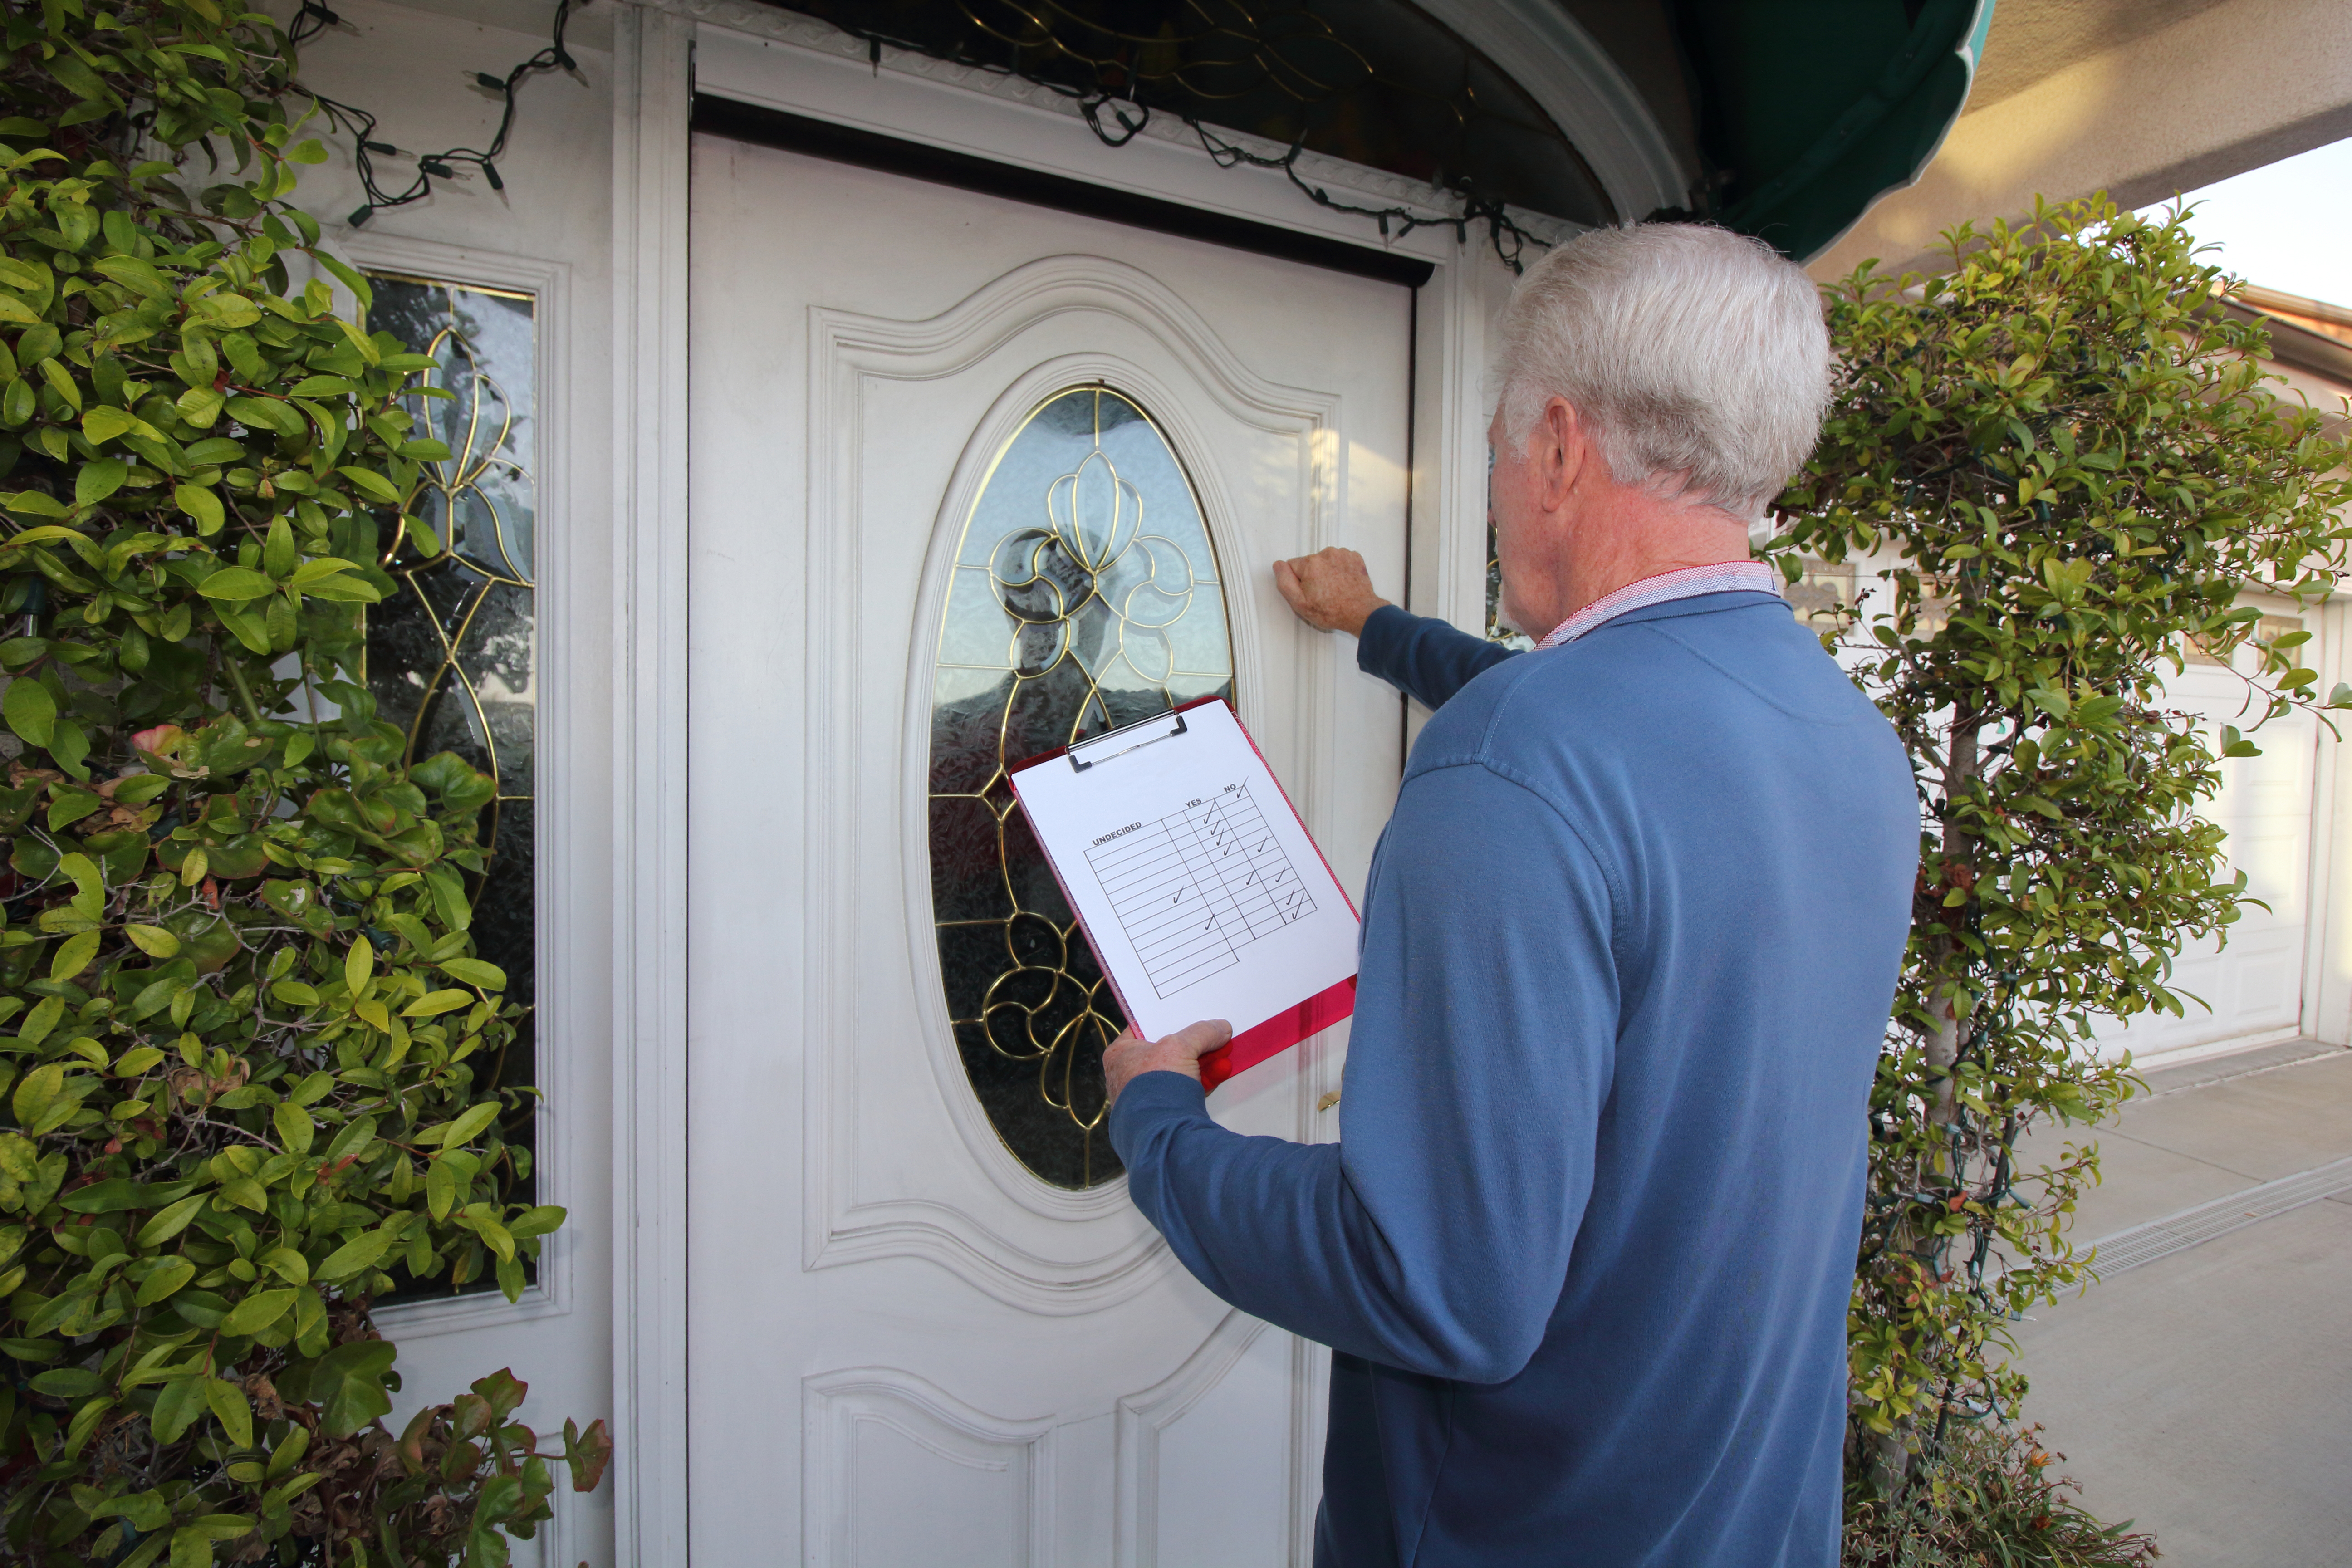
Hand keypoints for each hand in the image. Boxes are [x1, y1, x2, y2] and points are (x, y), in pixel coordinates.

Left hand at [1103, 1019, 1232, 1107]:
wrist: (1161, 1135)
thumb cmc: (1154, 1090)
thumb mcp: (1179, 1047)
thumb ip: (1201, 1033)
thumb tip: (1219, 1028)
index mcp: (1121, 1055)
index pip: (1144, 1028)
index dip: (1167, 1020)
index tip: (1186, 1014)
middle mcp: (1129, 1076)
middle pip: (1166, 1051)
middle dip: (1194, 1044)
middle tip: (1213, 1035)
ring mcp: (1147, 1096)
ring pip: (1179, 1072)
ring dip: (1204, 1063)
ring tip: (1224, 1052)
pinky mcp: (1164, 1113)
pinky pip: (1186, 1090)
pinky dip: (1203, 1082)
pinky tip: (1222, 1072)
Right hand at [1274, 547, 1389, 637]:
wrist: (1361, 613)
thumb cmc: (1330, 611)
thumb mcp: (1299, 603)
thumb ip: (1285, 582)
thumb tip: (1278, 565)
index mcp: (1310, 563)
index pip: (1292, 566)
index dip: (1297, 582)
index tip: (1308, 593)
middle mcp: (1326, 553)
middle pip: (1309, 563)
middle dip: (1312, 576)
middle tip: (1322, 594)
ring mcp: (1343, 554)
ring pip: (1325, 561)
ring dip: (1327, 572)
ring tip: (1334, 589)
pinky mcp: (1355, 558)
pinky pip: (1340, 561)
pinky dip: (1340, 570)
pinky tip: (1343, 583)